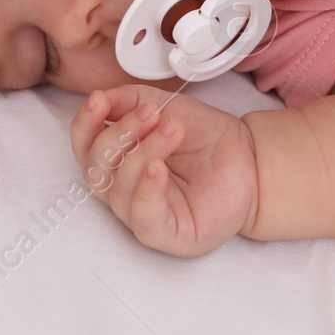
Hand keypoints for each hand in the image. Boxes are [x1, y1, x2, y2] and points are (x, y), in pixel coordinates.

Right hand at [70, 85, 257, 257]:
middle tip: (151, 114)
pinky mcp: (167, 234)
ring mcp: (142, 213)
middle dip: (119, 134)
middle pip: (96, 167)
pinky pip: (144, 219)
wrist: (250, 158)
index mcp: (117, 160)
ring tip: (173, 129)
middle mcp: (123, 189)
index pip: (84, 147)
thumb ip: (127, 100)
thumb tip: (99, 99)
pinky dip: (146, 191)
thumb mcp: (164, 106)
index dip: (85, 123)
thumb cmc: (207, 139)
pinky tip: (158, 168)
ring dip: (144, 151)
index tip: (99, 100)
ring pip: (120, 189)